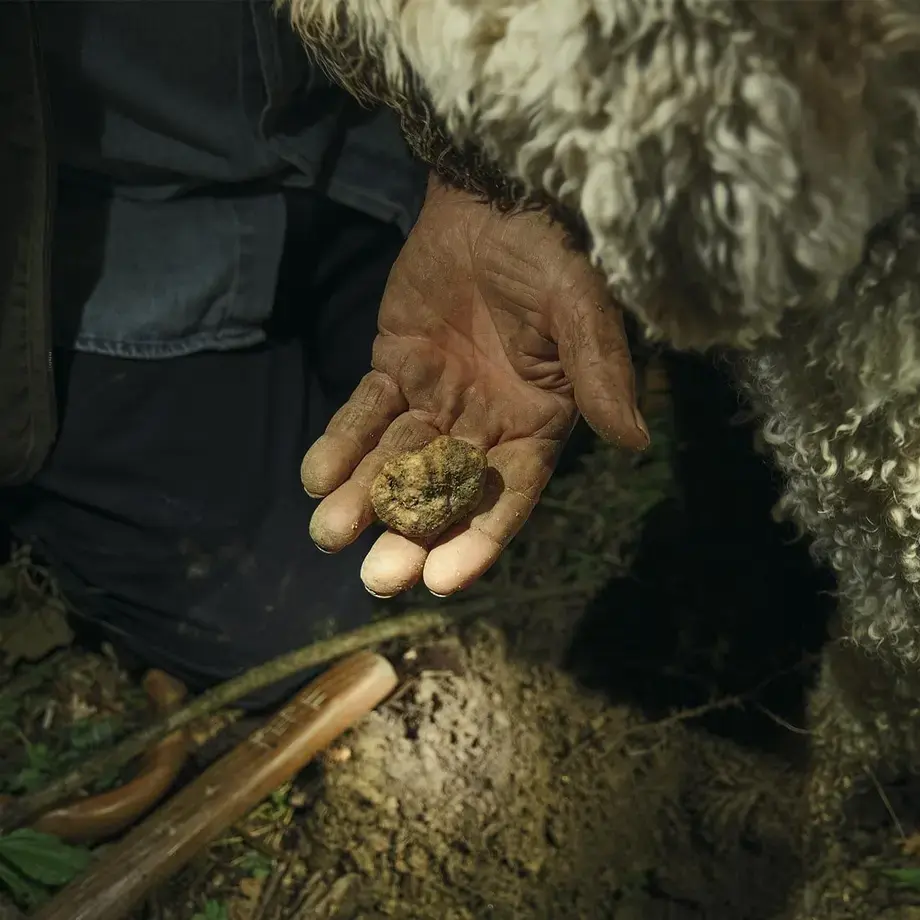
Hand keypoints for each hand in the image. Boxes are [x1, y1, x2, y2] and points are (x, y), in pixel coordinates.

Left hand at [301, 175, 646, 597]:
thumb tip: (636, 441)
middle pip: (446, 492)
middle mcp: (486, 422)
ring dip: (364, 497)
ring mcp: (437, 397)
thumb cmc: (551, 250)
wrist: (496, 193)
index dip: (478, 537)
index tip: (441, 580)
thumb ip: (601, 371)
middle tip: (376, 579)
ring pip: (398, 459)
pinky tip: (316, 476)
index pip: (509, 494)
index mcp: (537, 422)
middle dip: (410, 533)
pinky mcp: (396, 366)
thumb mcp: (582, 307)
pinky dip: (342, 442)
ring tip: (329, 533)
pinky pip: (366, 411)